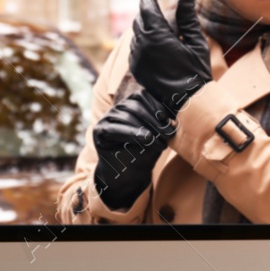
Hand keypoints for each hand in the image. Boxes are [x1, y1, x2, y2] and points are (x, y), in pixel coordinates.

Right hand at [90, 88, 171, 210]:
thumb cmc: (146, 152)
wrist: (129, 175)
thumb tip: (171, 117)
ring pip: (126, 116)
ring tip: (159, 143)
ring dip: (146, 128)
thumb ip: (161, 122)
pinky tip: (146, 138)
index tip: (169, 120)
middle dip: (154, 120)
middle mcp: (117, 109)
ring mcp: (106, 119)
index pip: (142, 95)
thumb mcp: (157, 135)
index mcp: (130, 105)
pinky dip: (132, 133)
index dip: (157, 106)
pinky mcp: (99, 131)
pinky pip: (114, 129)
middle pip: (135, 105)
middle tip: (168, 135)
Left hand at [129, 0, 212, 115]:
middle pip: (139, 20)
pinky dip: (141, 42)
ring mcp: (137, 58)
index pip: (148, 9)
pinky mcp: (136, 68)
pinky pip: (135, 48)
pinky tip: (152, 44)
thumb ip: (188, 20)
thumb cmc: (196, 72)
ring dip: (143, 27)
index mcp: (158, 36)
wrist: (186, 101)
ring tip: (154, 25)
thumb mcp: (197, 43)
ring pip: (136, 34)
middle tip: (152, 6)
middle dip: (145, 12)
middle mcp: (143, 45)